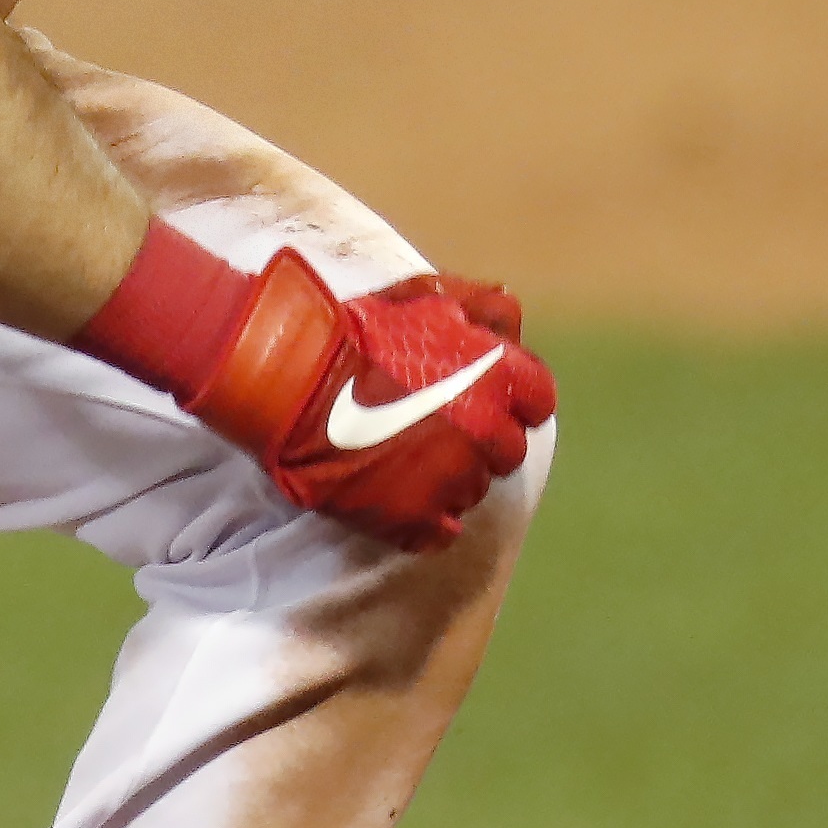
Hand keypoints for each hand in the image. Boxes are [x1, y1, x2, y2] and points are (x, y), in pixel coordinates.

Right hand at [186, 252, 554, 552]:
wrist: (289, 379)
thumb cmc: (353, 329)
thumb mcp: (420, 296)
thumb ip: (477, 307)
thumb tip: (510, 319)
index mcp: (497, 376)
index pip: (538, 398)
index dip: (510, 397)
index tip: (481, 396)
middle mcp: (489, 431)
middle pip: (507, 449)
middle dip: (480, 438)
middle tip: (433, 424)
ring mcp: (455, 480)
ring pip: (473, 489)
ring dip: (449, 474)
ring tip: (401, 454)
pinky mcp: (418, 518)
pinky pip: (439, 531)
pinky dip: (422, 516)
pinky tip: (391, 490)